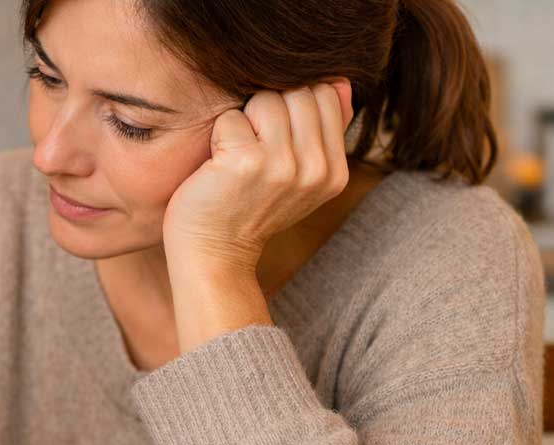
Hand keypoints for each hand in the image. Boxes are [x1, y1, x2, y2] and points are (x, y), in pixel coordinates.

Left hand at [162, 81, 354, 271]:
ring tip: (235, 155)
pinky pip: (231, 117)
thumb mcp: (298, 176)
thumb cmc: (247, 208)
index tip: (271, 139)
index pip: (325, 95)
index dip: (291, 105)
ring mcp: (282, 166)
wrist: (213, 254)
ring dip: (242, 120)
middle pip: (298, 91)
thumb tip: (340, 80)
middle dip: (267, 108)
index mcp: (334, 172)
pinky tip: (217, 165)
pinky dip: (218, 135)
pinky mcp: (246, 162)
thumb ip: (323, 129)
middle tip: (249, 147)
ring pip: (266, 99)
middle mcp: (316, 169)